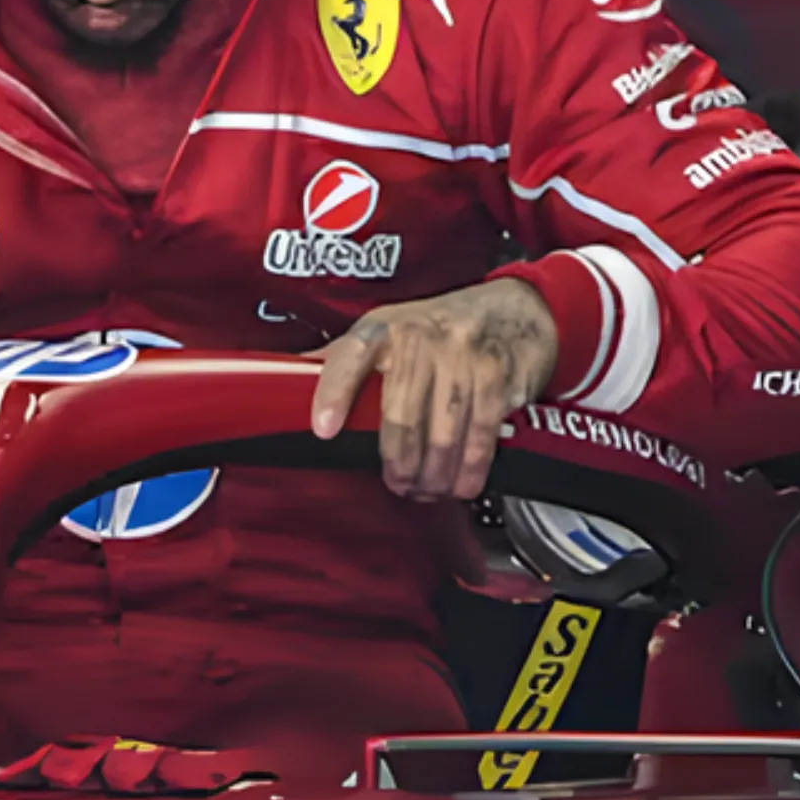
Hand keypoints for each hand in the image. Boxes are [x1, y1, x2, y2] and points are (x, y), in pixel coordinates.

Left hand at [309, 279, 556, 500]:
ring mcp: (461, 356)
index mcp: (383, 327)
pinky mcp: (496, 376)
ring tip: (427, 489)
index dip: (334, 392)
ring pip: (441, 433)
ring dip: (434, 474)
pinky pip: (479, 434)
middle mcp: (420, 338)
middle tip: (399, 484)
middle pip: (400, 414)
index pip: (350, 356)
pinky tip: (460, 482)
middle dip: (399, 463)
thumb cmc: (439, 326)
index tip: (323, 429)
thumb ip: (344, 357)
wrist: (516, 310)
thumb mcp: (388, 327)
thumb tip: (284, 378)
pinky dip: (470, 468)